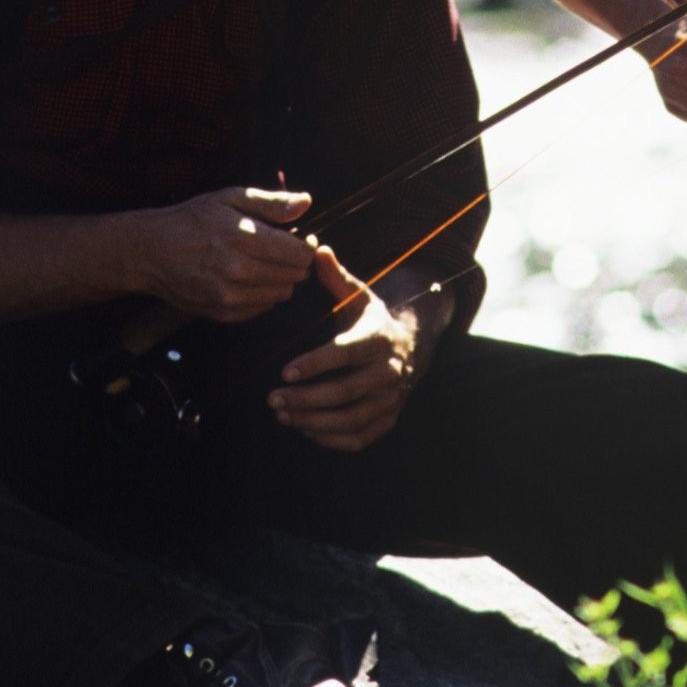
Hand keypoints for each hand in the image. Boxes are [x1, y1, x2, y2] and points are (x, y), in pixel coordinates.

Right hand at [141, 186, 316, 320]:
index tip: (300, 238)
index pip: (299, 253)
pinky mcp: (222, 313)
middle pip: (294, 275)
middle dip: (295, 262)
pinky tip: (248, 278)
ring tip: (263, 262)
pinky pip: (261, 307)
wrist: (151, 252)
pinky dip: (262, 294)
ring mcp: (230, 296)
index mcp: (244, 238)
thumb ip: (271, 203)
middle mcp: (240, 271)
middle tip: (281, 249)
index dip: (306, 245)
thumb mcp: (230, 198)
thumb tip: (306, 203)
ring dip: (280, 278)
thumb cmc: (191, 219)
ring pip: (281, 293)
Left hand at [270, 244, 421, 451]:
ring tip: (283, 415)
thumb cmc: (373, 319)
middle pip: (345, 391)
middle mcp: (390, 371)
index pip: (345, 353)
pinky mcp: (390, 419)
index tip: (284, 371)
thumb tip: (315, 248)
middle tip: (273, 399)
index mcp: (379, 337)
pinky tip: (305, 429)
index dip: (315, 364)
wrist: (412, 345)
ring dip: (313, 421)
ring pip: (352, 419)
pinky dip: (331, 439)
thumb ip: (336, 277)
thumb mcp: (359, 295)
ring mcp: (392, 399)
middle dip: (306, 398)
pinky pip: (360, 438)